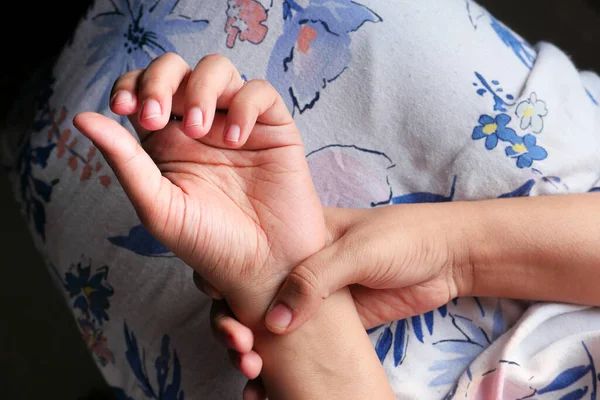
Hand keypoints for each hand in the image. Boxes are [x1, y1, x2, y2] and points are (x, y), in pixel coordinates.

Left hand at [74, 53, 326, 325]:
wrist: (264, 266)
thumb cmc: (210, 243)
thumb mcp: (158, 206)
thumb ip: (124, 161)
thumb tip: (81, 118)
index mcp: (167, 142)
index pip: (143, 89)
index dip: (131, 84)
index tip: (124, 108)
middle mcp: (200, 126)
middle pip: (176, 68)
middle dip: (161, 79)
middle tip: (158, 117)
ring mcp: (237, 123)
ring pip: (217, 69)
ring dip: (201, 89)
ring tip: (198, 129)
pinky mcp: (273, 127)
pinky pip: (259, 92)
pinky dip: (244, 105)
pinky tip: (236, 139)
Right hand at [199, 203, 470, 393]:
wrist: (448, 259)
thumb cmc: (402, 239)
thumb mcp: (356, 250)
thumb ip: (314, 279)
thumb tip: (273, 324)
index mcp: (294, 237)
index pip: (245, 255)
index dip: (223, 278)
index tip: (218, 301)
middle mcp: (294, 268)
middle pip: (246, 298)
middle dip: (233, 324)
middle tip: (240, 348)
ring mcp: (311, 301)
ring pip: (266, 329)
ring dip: (251, 352)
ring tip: (250, 374)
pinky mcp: (330, 329)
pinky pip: (295, 351)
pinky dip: (278, 371)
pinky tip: (266, 389)